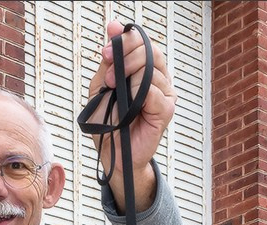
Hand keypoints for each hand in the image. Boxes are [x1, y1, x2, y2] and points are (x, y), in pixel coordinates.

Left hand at [84, 21, 176, 211]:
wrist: (112, 153)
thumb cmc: (107, 123)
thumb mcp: (101, 86)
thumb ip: (109, 61)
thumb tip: (114, 28)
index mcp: (143, 70)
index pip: (142, 42)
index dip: (126, 39)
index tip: (108, 44)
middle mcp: (157, 78)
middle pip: (149, 50)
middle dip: (126, 56)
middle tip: (109, 75)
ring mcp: (164, 93)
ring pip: (151, 69)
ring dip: (128, 76)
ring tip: (113, 91)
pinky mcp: (166, 109)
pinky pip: (154, 91)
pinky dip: (138, 94)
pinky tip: (129, 105)